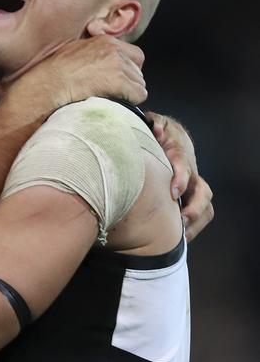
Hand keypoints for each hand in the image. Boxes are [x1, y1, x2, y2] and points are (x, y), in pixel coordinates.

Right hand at [28, 36, 146, 108]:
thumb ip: (94, 52)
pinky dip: (132, 100)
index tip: (122, 78)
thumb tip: (102, 62)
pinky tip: (120, 103)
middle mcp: (115, 50)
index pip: (135, 55)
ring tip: (115, 98)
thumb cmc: (56, 71)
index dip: (130, 69)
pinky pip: (139, 94)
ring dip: (130, 92)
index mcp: (106, 41)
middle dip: (130, 82)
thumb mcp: (76, 51)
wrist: (50, 83)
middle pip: (139, 70)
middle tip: (118, 92)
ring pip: (140, 83)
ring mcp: (117, 65)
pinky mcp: (118, 81)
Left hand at [147, 112, 213, 240]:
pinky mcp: (191, 198)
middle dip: (195, 207)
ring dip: (196, 222)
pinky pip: (200, 216)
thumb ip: (154, 123)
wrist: (174, 139)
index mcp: (180, 156)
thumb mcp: (156, 123)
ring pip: (206, 207)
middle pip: (203, 192)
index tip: (173, 192)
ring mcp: (193, 187)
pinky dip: (192, 228)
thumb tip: (154, 126)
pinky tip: (177, 239)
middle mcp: (191, 174)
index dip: (181, 179)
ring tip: (181, 235)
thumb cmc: (161, 134)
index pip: (184, 166)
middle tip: (181, 219)